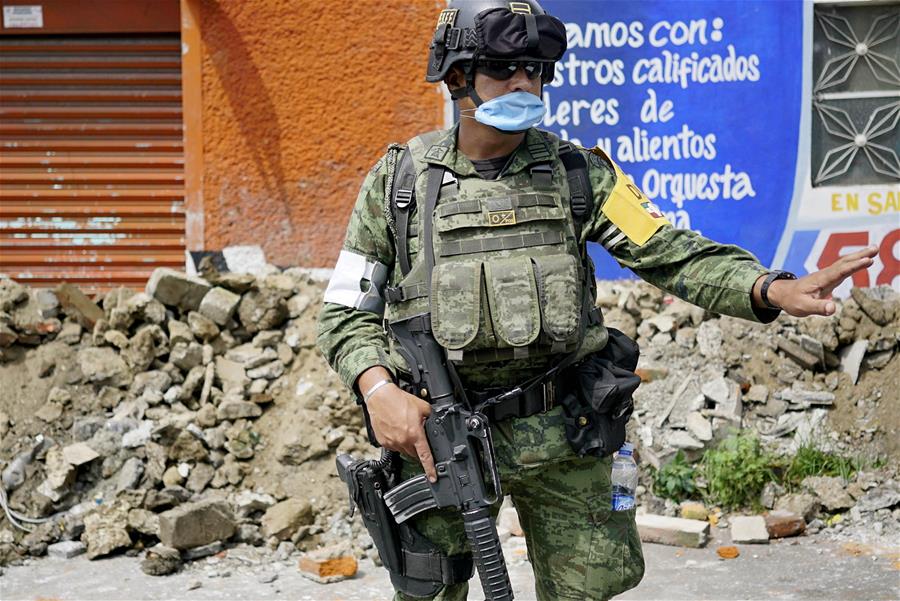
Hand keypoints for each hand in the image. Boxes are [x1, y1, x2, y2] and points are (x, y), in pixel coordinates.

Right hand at [364, 379, 436, 482]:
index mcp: (415, 434)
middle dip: (418, 448)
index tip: (433, 477)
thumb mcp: (423, 407)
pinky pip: (393, 447)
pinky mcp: (383, 442)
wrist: (380, 397)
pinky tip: (396, 430)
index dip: (430, 469)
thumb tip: (435, 423)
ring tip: (405, 429)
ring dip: (407, 444)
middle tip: (416, 435)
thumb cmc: (399, 400)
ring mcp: (392, 442)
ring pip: (404, 450)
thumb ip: (431, 418)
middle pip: (414, 453)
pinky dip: (397, 441)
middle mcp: (403, 440)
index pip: (425, 456)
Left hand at [760, 246, 877, 316]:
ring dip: (860, 256)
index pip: (840, 271)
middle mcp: (825, 275)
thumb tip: (833, 308)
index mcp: (821, 280)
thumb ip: (818, 308)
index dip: (854, 266)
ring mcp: (827, 275)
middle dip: (860, 255)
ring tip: (875, 249)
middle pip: (845, 263)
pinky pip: (844, 268)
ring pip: (845, 263)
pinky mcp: (829, 279)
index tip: (868, 260)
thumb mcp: (803, 307)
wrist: (782, 294)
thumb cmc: (792, 300)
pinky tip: (863, 260)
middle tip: (876, 247)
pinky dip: (854, 262)